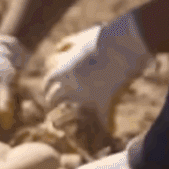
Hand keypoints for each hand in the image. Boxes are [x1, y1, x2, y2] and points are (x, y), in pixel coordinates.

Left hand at [40, 11, 150, 134]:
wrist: (120, 45)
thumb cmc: (101, 39)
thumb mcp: (80, 38)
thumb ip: (68, 44)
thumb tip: (59, 47)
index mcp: (63, 70)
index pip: (48, 82)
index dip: (48, 86)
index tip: (49, 89)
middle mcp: (71, 85)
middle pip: (54, 98)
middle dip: (53, 100)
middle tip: (55, 103)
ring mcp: (86, 95)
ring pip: (71, 111)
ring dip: (69, 114)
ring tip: (71, 116)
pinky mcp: (103, 100)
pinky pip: (102, 117)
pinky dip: (104, 123)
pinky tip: (107, 130)